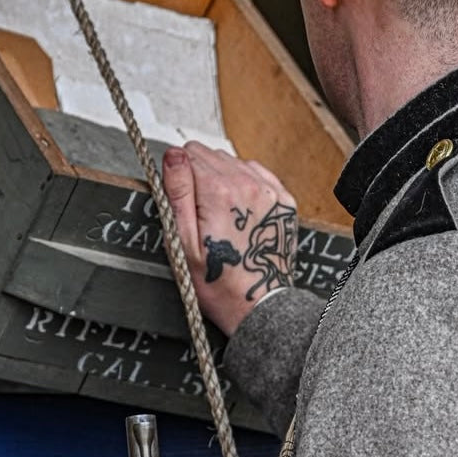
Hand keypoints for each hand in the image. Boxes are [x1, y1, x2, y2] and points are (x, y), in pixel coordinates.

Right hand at [161, 142, 298, 336]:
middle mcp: (248, 184)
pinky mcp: (284, 199)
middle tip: (201, 213)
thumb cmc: (218, 280)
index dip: (179, 175)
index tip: (183, 201)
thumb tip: (173, 155)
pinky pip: (256, 173)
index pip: (188, 153)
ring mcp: (270, 191)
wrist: (257, 303)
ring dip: (222, 179)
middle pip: (210, 154)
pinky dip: (244, 184)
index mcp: (219, 193)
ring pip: (233, 161)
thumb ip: (177, 192)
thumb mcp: (182, 242)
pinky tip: (240, 212)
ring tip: (221, 215)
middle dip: (199, 176)